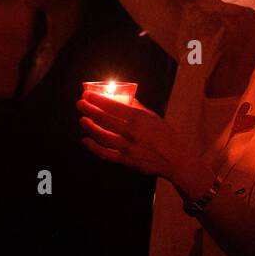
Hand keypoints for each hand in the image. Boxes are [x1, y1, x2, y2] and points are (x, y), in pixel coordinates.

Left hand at [77, 90, 197, 183]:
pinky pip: (105, 154)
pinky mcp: (125, 160)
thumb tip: (120, 96)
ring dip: (89, 127)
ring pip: (102, 136)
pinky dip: (93, 147)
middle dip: (89, 110)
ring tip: (82, 120)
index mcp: (138, 118)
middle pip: (103, 119)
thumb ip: (135, 106)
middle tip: (80, 104)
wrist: (174, 158)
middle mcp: (131, 132)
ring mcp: (127, 147)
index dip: (97, 99)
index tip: (87, 95)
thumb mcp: (151, 116)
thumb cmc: (163, 134)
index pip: (112, 105)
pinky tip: (86, 140)